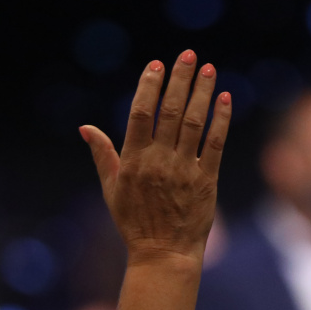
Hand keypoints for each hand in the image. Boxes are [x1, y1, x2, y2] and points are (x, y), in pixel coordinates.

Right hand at [80, 50, 230, 265]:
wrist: (163, 254)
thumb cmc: (134, 221)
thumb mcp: (111, 189)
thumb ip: (101, 154)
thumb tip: (85, 127)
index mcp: (133, 161)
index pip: (140, 113)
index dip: (149, 86)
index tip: (157, 65)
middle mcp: (159, 161)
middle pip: (169, 112)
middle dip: (179, 80)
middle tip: (187, 55)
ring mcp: (184, 171)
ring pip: (194, 123)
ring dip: (201, 93)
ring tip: (208, 68)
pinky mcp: (206, 182)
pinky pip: (215, 145)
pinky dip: (221, 121)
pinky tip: (225, 99)